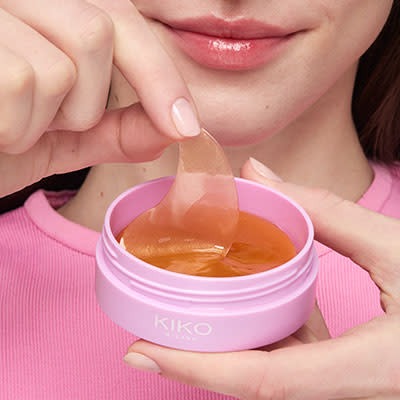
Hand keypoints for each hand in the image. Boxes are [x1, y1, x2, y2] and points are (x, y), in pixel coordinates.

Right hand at [0, 0, 199, 196]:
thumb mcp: (63, 138)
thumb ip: (117, 130)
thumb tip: (173, 128)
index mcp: (42, 10)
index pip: (120, 20)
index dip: (159, 76)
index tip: (185, 125)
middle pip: (97, 31)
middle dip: (88, 99)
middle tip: (49, 123)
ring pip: (60, 62)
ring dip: (47, 117)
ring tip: (11, 125)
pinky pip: (22, 80)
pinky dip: (17, 124)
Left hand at [123, 159, 399, 399]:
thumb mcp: (398, 249)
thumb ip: (324, 212)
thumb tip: (258, 172)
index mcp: (365, 371)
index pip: (260, 380)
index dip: (195, 368)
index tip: (141, 353)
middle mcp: (349, 391)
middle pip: (253, 383)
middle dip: (196, 362)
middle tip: (148, 332)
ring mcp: (347, 386)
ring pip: (270, 374)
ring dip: (224, 348)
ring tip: (184, 315)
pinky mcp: (348, 373)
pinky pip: (292, 362)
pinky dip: (262, 338)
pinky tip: (246, 308)